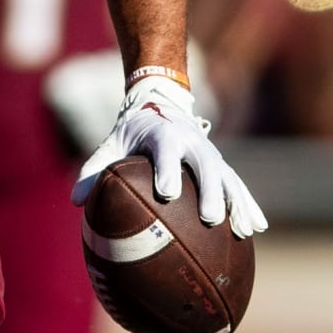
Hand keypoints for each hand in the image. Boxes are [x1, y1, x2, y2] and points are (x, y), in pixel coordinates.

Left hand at [70, 74, 267, 238]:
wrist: (161, 102)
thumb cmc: (132, 131)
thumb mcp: (111, 143)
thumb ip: (94, 169)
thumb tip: (76, 202)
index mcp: (162, 133)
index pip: (167, 150)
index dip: (168, 169)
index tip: (168, 193)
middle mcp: (190, 140)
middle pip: (205, 164)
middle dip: (209, 190)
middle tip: (210, 218)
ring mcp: (208, 150)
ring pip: (227, 175)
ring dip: (237, 201)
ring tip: (245, 230)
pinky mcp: (219, 162)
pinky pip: (236, 182)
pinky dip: (247, 202)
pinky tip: (256, 227)